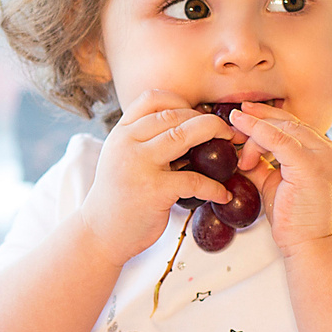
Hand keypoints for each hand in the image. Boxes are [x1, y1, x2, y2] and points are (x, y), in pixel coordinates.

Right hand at [78, 89, 236, 262]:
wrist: (99, 233)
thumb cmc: (117, 197)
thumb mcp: (121, 158)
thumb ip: (143, 141)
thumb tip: (186, 129)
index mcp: (121, 133)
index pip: (152, 99)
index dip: (180, 101)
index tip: (197, 114)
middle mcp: (127, 143)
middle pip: (175, 114)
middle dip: (207, 120)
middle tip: (227, 132)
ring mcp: (140, 165)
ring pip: (184, 135)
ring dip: (215, 137)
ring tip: (232, 150)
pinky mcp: (154, 191)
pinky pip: (194, 180)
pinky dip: (214, 187)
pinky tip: (222, 193)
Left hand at [229, 103, 331, 253]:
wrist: (312, 246)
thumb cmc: (296, 222)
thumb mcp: (276, 185)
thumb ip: (263, 165)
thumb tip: (239, 152)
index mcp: (329, 156)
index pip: (298, 129)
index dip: (271, 119)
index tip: (247, 114)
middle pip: (292, 123)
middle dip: (261, 117)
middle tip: (235, 115)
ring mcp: (326, 157)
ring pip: (285, 128)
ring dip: (255, 131)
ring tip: (235, 140)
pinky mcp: (311, 166)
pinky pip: (280, 139)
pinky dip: (257, 131)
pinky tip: (240, 126)